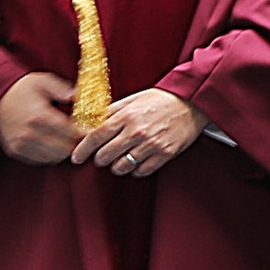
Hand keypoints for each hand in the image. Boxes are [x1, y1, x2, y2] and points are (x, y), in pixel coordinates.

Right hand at [0, 73, 79, 164]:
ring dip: (64, 151)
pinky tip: (54, 144)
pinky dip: (51, 156)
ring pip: (54, 158)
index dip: (84, 133)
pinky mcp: (15, 151)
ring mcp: (21, 145)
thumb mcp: (43, 81)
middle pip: (64, 149)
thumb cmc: (21, 88)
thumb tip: (78, 97)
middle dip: (76, 144)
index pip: (71, 133)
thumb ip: (63, 89)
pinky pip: (40, 161)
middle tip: (82, 136)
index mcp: (40, 116)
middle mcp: (29, 134)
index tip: (92, 130)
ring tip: (69, 140)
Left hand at [70, 87, 200, 177]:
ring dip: (117, 166)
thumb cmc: (162, 99)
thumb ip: (111, 111)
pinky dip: (136, 169)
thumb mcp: (133, 99)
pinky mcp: (165, 154)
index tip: (77, 157)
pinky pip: (141, 171)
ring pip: (122, 167)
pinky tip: (137, 161)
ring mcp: (151, 144)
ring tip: (121, 159)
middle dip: (100, 159)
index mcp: (126, 116)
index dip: (82, 149)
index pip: (95, 136)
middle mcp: (137, 131)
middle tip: (102, 157)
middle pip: (105, 155)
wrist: (193, 102)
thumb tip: (90, 122)